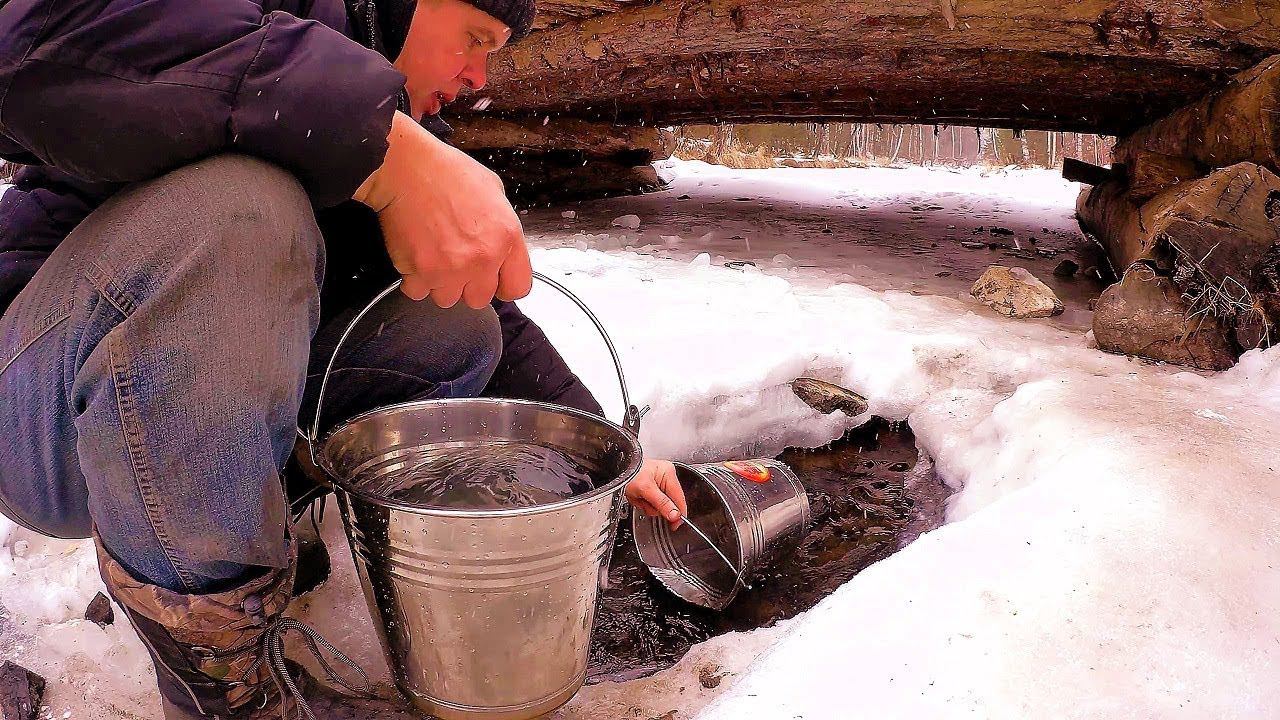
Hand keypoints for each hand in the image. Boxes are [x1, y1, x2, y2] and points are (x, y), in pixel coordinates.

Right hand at [354, 111, 532, 307]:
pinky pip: (418, 292)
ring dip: (439, 283)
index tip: (493, 279)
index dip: (503, 285)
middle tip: (455, 261)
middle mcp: (481, 258)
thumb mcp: (493, 191)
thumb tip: (502, 252)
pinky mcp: (419, 271)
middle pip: (479, 299)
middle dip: (467, 284)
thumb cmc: (446, 172)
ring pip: (447, 299)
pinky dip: (413, 279)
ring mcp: (450, 268)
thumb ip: (502, 229)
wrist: (405, 167)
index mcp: (505, 237)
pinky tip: (414, 255)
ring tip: (432, 254)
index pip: (518, 287)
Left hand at [625, 459, 687, 530]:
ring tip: (637, 496)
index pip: (679, 498)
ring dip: (646, 505)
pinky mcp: (649, 489)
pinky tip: (636, 497)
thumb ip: (661, 503)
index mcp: (668, 473)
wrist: (614, 469)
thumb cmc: (628, 473)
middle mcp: (665, 477)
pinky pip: (650, 503)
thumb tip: (675, 515)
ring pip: (658, 506)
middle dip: (653, 506)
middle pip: (668, 503)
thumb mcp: (645, 489)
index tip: (675, 525)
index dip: (678, 513)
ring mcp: (657, 484)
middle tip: (643, 500)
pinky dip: (641, 503)